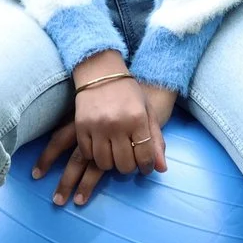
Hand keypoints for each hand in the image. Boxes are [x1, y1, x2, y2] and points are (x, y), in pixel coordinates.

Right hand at [33, 53, 173, 206]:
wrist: (101, 73)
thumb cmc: (129, 94)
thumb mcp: (148, 112)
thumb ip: (156, 140)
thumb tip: (161, 169)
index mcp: (137, 119)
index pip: (144, 156)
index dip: (146, 167)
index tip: (144, 167)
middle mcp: (117, 124)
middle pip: (124, 164)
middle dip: (128, 167)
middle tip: (129, 160)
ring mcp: (97, 126)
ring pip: (104, 163)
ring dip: (110, 164)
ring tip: (114, 155)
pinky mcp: (81, 126)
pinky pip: (87, 154)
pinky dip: (94, 156)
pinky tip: (100, 148)